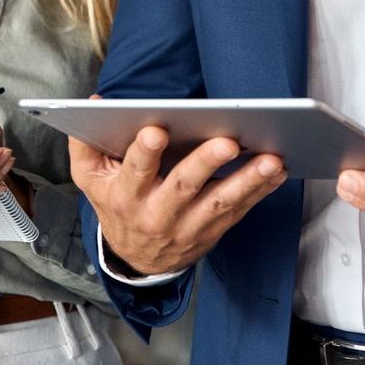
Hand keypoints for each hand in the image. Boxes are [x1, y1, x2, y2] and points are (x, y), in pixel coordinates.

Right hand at [69, 123, 286, 275]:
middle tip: (228, 141)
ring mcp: (188, 226)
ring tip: (271, 160)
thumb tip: (95, 103)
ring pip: (220, 203)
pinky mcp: (213, 231)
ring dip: (249, 181)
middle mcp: (157, 214)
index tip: (157, 130)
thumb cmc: (117, 204)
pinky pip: (239, 210)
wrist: (136, 260)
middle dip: (206, 163)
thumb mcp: (91, 180)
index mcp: (125, 196)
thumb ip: (86, 143)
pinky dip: (261, 191)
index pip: (134, 172)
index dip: (145, 153)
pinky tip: (278, 171)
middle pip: (183, 187)